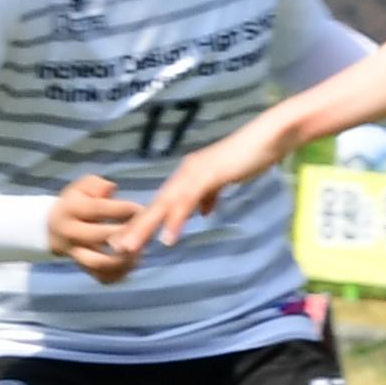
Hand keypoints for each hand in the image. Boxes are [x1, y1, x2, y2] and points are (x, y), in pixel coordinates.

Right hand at [47, 175, 143, 283]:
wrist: (52, 228)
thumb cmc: (77, 202)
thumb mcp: (82, 187)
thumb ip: (97, 185)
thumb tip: (111, 189)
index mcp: (70, 210)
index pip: (97, 209)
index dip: (122, 209)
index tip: (142, 210)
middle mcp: (70, 233)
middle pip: (99, 237)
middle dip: (126, 234)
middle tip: (147, 230)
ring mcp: (75, 254)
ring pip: (99, 263)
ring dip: (124, 259)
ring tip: (142, 250)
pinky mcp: (83, 268)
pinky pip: (102, 276)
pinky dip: (121, 273)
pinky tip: (134, 262)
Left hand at [119, 124, 290, 259]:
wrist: (270, 136)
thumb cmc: (252, 156)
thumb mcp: (227, 179)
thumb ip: (212, 193)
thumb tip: (203, 211)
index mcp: (189, 175)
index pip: (162, 203)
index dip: (145, 221)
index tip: (128, 240)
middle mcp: (186, 173)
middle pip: (156, 205)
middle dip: (136, 227)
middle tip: (116, 247)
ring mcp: (196, 173)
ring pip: (165, 205)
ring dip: (146, 228)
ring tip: (129, 247)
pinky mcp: (209, 174)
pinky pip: (189, 201)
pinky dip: (176, 220)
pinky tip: (168, 238)